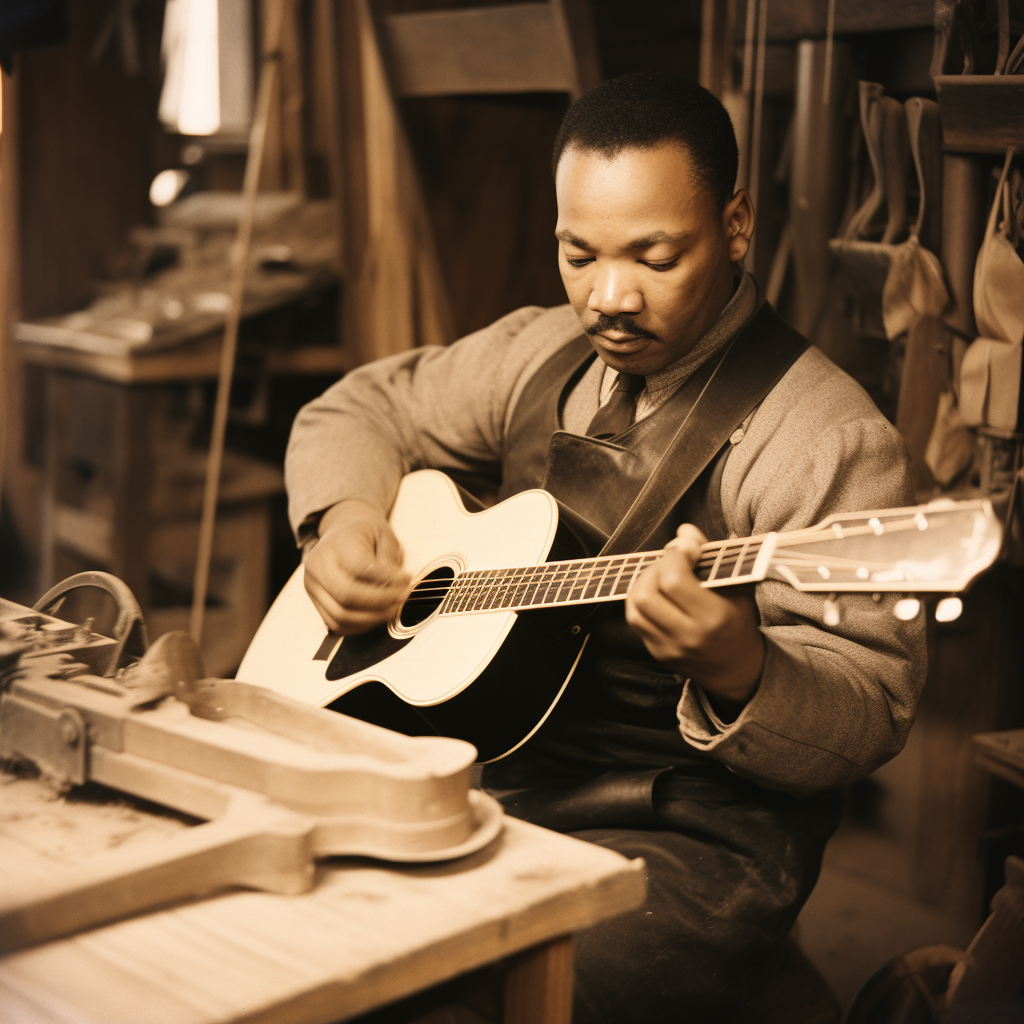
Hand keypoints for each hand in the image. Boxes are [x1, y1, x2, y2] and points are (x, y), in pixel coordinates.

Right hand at [303, 499, 411, 633]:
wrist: (342, 531)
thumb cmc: (366, 534)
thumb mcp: (384, 536)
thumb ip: (389, 562)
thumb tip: (396, 588)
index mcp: (336, 543)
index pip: (361, 568)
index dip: (388, 579)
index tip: (407, 580)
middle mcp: (318, 565)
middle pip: (346, 595)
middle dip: (380, 602)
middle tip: (401, 598)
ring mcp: (312, 585)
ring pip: (340, 616)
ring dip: (372, 618)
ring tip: (391, 608)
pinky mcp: (315, 601)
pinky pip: (336, 624)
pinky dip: (359, 626)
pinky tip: (376, 615)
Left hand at [625, 524, 764, 705]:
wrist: (737, 668)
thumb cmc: (739, 622)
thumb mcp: (737, 587)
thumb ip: (711, 556)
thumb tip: (684, 531)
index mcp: (713, 618)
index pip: (674, 581)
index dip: (673, 556)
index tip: (685, 549)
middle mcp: (688, 636)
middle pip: (646, 595)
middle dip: (653, 569)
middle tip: (669, 563)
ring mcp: (669, 648)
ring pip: (634, 609)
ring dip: (641, 585)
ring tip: (659, 577)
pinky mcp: (657, 653)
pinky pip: (636, 623)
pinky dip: (639, 602)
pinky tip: (655, 595)